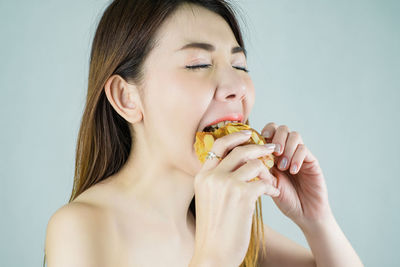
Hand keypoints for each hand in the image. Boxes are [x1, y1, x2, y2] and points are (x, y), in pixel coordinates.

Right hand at [192, 130, 278, 265]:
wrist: (213, 253)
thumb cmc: (214, 229)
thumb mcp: (208, 199)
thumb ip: (217, 180)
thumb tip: (237, 164)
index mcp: (202, 176)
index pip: (218, 145)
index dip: (235, 136)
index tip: (248, 133)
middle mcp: (213, 177)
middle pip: (239, 151)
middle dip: (258, 147)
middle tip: (271, 147)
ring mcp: (227, 185)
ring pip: (254, 165)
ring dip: (267, 170)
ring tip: (272, 179)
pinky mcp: (243, 196)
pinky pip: (264, 182)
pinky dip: (271, 186)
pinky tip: (272, 193)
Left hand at [261, 123, 332, 228]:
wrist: (304, 213)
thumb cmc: (285, 199)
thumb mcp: (268, 184)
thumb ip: (260, 170)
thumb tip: (249, 157)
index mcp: (273, 153)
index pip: (269, 131)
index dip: (264, 132)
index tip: (260, 143)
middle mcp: (287, 150)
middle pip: (281, 128)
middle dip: (276, 138)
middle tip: (274, 154)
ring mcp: (299, 154)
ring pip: (294, 135)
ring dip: (287, 148)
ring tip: (283, 166)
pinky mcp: (311, 161)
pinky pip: (304, 149)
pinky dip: (297, 157)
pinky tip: (293, 170)